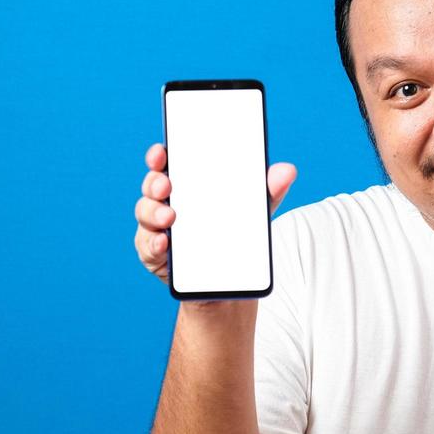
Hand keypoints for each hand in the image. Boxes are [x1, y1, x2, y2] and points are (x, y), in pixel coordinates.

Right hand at [133, 142, 297, 283]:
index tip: (162, 151)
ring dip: (153, 213)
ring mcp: (158, 229)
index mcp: (186, 186)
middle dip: (155, 182)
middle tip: (167, 185)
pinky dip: (154, 244)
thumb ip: (268, 191)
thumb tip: (288, 170)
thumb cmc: (235, 235)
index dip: (160, 155)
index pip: (167, 164)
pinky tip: (164, 243)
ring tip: (168, 217)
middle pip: (151, 186)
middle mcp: (167, 203)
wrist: (229, 282)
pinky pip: (148, 248)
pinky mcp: (156, 256)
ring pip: (145, 215)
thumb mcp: (254, 212)